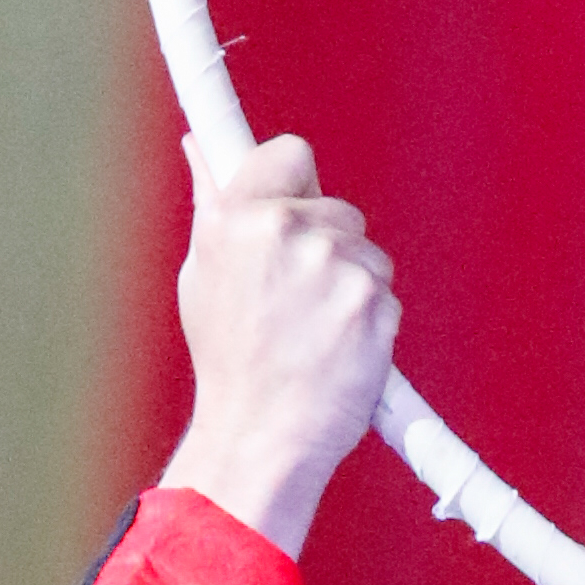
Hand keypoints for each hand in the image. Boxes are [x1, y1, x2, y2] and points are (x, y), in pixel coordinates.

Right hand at [165, 135, 398, 556]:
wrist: (260, 437)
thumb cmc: (228, 361)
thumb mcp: (203, 276)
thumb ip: (213, 205)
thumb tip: (202, 147)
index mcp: (238, 217)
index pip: (290, 152)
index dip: (295, 182)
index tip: (294, 203)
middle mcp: (289, 232)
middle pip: (337, 207)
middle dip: (325, 242)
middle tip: (294, 296)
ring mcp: (336, 266)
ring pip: (365, 251)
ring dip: (348, 282)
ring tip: (310, 330)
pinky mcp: (374, 301)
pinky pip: (383, 291)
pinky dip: (367, 318)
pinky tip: (335, 348)